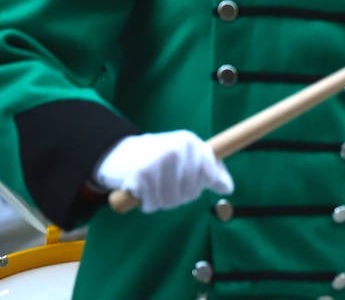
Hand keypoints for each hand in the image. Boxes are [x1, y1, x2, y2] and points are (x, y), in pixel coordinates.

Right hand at [93, 130, 233, 212]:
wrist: (116, 152)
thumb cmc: (157, 157)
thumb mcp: (184, 155)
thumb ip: (208, 168)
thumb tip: (228, 188)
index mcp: (191, 142)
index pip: (210, 174)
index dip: (201, 185)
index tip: (192, 184)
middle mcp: (178, 149)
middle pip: (191, 192)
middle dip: (178, 196)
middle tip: (164, 184)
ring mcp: (160, 160)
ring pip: (172, 200)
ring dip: (161, 201)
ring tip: (152, 187)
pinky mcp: (142, 174)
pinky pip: (152, 203)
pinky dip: (146, 203)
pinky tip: (141, 190)